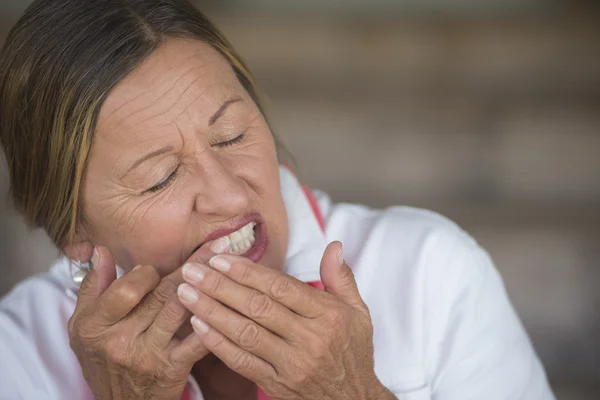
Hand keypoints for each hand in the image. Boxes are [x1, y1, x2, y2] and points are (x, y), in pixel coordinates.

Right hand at [68, 244, 215, 399]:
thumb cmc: (103, 359)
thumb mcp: (84, 327)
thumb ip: (93, 287)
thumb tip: (102, 251)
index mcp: (96, 324)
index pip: (126, 289)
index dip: (147, 274)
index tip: (158, 269)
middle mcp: (121, 340)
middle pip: (160, 295)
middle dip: (194, 266)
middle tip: (218, 244)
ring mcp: (147, 355)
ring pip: (180, 311)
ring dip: (206, 286)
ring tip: (227, 265)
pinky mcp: (171, 369)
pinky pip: (195, 342)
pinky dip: (211, 323)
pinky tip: (228, 305)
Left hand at [177, 241, 394, 399]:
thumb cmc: (353, 352)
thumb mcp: (359, 313)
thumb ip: (342, 278)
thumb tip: (334, 245)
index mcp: (328, 315)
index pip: (281, 287)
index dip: (247, 271)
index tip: (220, 258)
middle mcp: (311, 339)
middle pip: (258, 307)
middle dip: (220, 285)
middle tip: (192, 269)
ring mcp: (293, 364)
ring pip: (245, 332)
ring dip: (211, 310)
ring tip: (186, 293)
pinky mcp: (277, 385)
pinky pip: (242, 362)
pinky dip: (218, 343)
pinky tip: (198, 326)